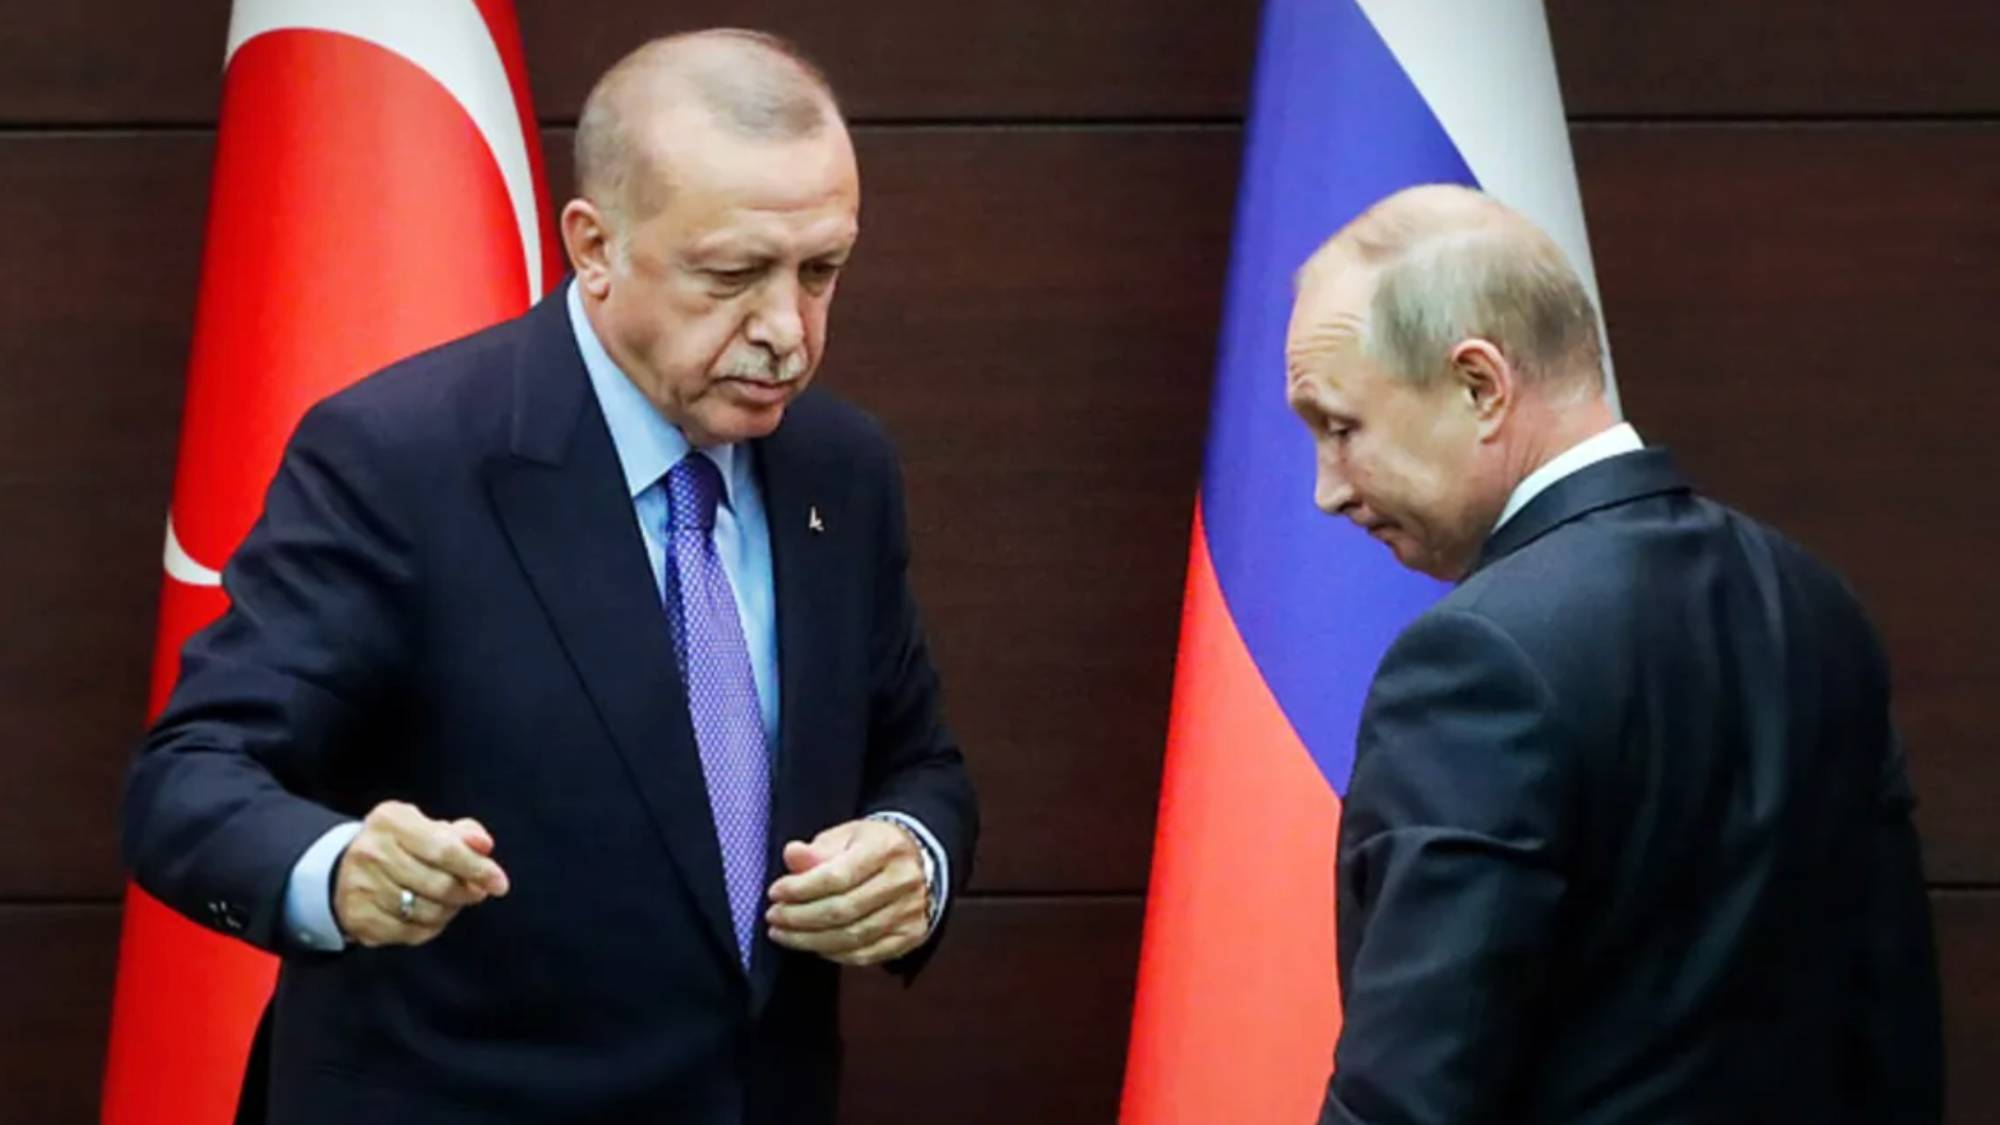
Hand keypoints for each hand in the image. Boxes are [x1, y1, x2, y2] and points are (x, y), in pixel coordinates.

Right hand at [332, 800, 509, 947]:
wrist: (346, 870)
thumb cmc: (402, 846)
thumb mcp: (429, 828)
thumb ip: (463, 834)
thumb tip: (484, 844)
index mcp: (391, 821)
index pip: (444, 849)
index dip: (477, 868)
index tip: (500, 883)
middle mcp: (370, 851)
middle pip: (438, 884)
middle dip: (467, 892)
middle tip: (476, 892)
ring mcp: (360, 886)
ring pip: (426, 912)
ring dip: (450, 910)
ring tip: (451, 901)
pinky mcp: (357, 917)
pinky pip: (410, 933)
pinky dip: (430, 927)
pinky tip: (430, 915)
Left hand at [765, 819, 930, 966]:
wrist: (918, 860)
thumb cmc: (872, 847)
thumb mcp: (845, 836)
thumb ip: (817, 850)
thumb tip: (791, 856)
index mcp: (886, 848)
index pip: (838, 876)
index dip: (801, 889)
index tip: (775, 893)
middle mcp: (903, 881)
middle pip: (843, 910)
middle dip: (800, 918)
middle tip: (773, 917)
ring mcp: (910, 912)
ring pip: (853, 937)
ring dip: (810, 940)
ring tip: (783, 934)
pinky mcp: (911, 935)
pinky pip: (866, 955)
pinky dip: (834, 954)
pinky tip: (813, 945)